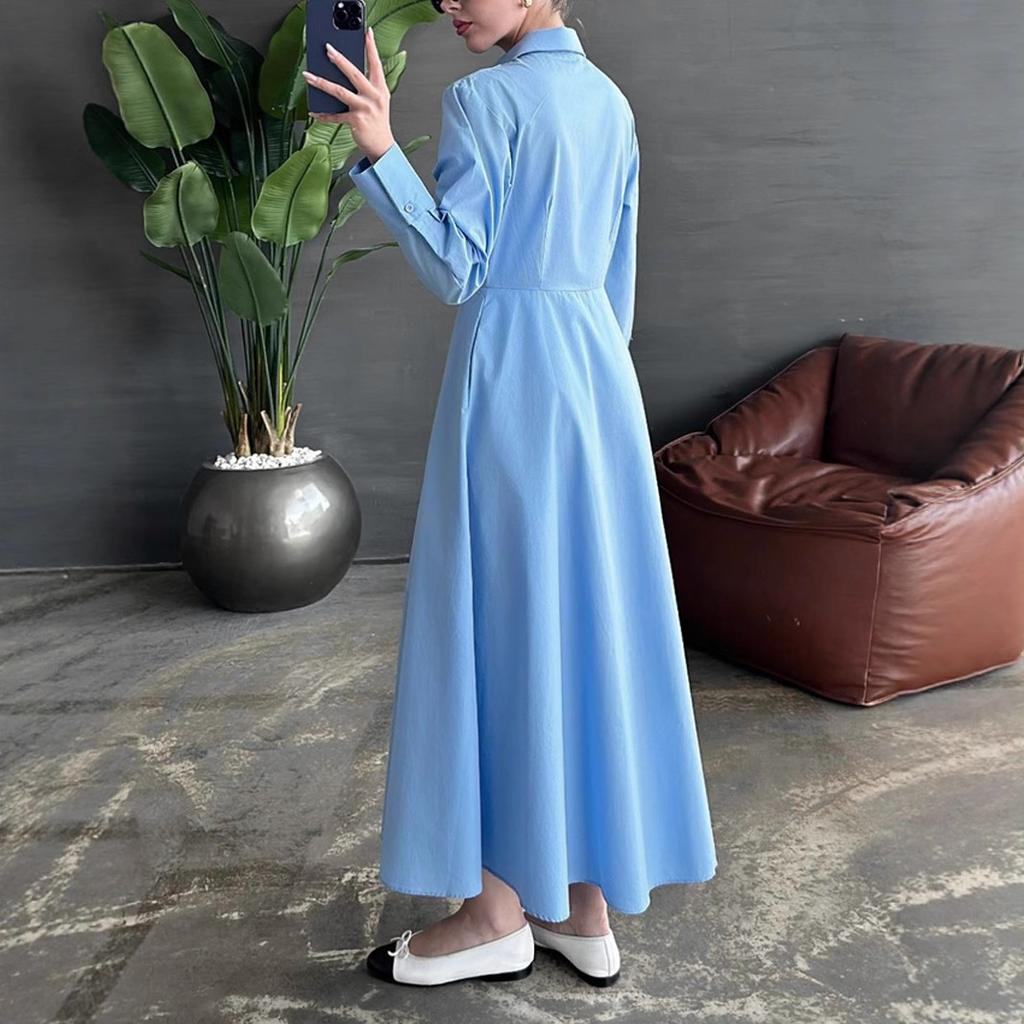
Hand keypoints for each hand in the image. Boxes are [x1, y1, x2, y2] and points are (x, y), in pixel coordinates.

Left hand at [303, 25, 395, 161]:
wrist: (382, 146)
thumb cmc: (377, 122)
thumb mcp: (377, 100)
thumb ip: (365, 86)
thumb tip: (344, 72)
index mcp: (380, 89)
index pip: (376, 64)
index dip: (371, 47)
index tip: (367, 33)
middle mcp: (374, 97)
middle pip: (354, 74)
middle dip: (340, 60)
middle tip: (328, 50)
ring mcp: (365, 109)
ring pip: (340, 92)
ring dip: (321, 83)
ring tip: (309, 76)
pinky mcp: (356, 121)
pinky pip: (335, 116)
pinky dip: (323, 115)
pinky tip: (314, 112)